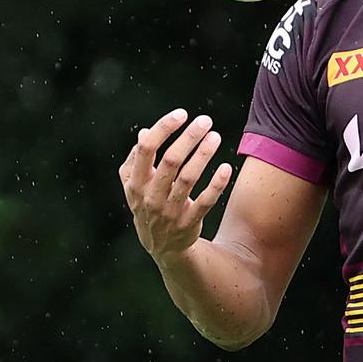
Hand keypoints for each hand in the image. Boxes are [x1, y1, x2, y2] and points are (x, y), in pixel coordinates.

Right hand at [118, 108, 233, 263]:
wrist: (163, 247)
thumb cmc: (149, 205)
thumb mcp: (135, 186)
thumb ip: (136, 161)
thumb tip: (144, 132)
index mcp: (135, 183)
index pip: (146, 149)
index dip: (163, 128)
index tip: (182, 114)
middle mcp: (151, 197)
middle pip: (171, 161)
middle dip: (189, 138)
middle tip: (206, 120)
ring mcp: (170, 211)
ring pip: (189, 179)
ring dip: (203, 155)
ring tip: (216, 137)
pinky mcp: (189, 222)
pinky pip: (206, 201)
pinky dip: (216, 184)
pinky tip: (226, 167)